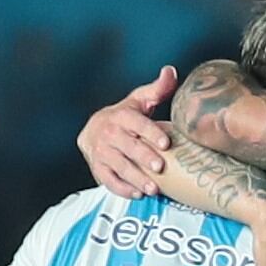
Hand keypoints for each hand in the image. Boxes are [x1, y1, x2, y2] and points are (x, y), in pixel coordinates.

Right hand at [80, 66, 177, 197]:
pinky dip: (122, 189)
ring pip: (118, 166)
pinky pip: (108, 180)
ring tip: (154, 189)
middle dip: (144, 156)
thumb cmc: (125, 117)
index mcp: (122, 116)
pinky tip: (137, 194)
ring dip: (136, 178)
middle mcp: (109, 133)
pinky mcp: (98, 168)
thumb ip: (157, 89)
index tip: (166, 142)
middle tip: (160, 167)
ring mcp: (102, 152)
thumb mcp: (139, 101)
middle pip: (127, 146)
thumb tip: (171, 71)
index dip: (150, 132)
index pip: (136, 123)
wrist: (94, 130)